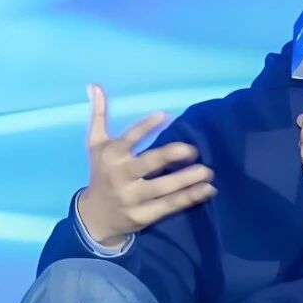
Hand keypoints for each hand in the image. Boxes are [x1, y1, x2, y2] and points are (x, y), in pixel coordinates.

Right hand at [77, 83, 216, 243]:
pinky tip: (207, 190)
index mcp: (111, 155)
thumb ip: (99, 115)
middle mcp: (120, 176)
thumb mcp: (95, 145)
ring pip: (163, 188)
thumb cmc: (101, 173)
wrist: (95, 217)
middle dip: (171, 156)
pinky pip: (169, 206)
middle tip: (193, 150)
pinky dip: (189, 198)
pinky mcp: (142, 216)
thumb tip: (94, 85)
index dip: (146, 127)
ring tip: (208, 172)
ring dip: (187, 180)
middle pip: (149, 164)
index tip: (165, 115)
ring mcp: (131, 198)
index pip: (129, 138)